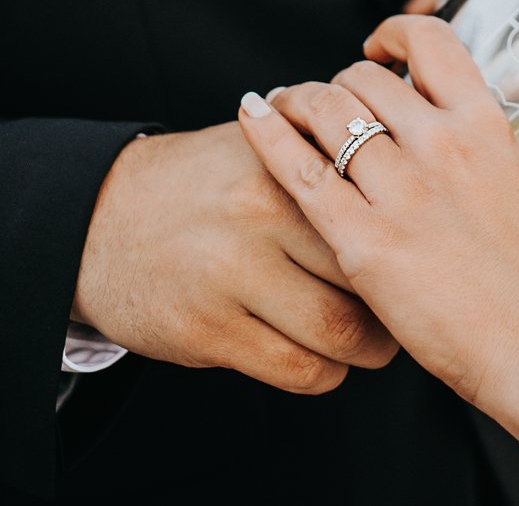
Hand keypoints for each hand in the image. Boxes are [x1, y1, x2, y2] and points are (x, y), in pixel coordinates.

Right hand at [71, 122, 400, 394]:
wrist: (97, 220)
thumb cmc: (200, 185)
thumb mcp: (260, 147)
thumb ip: (326, 152)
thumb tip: (406, 162)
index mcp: (283, 164)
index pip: (377, 206)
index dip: (409, 236)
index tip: (421, 251)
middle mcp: (260, 215)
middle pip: (369, 269)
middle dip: (396, 296)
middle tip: (403, 302)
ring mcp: (232, 275)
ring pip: (341, 329)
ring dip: (367, 346)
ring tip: (370, 338)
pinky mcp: (207, 330)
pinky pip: (299, 369)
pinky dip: (325, 372)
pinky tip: (322, 356)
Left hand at [237, 18, 518, 416]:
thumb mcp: (516, 187)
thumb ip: (474, 156)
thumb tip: (440, 143)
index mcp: (486, 125)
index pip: (430, 41)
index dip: (393, 33)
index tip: (377, 48)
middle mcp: (442, 143)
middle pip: (364, 79)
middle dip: (336, 84)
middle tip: (320, 104)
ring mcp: (403, 190)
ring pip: (327, 110)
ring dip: (298, 102)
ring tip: (281, 108)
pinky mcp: (366, 241)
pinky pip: (300, 170)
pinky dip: (269, 134)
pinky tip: (252, 117)